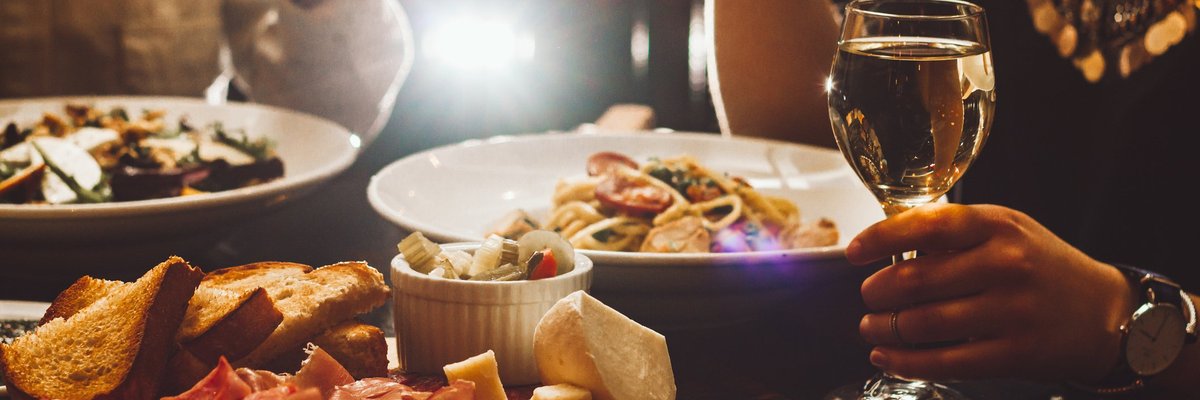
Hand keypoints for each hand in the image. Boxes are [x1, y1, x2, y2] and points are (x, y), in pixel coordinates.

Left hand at [849, 203, 1134, 382]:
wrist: (1105, 313)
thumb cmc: (1040, 266)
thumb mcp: (1006, 230)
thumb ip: (952, 231)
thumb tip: (886, 239)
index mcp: (997, 225)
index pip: (925, 226)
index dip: (880, 239)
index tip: (854, 253)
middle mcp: (1004, 265)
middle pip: (913, 281)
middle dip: (876, 292)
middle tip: (869, 296)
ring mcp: (1011, 312)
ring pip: (921, 324)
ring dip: (883, 328)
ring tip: (873, 326)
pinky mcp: (1013, 354)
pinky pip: (943, 362)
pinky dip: (904, 361)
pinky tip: (886, 355)